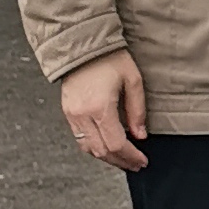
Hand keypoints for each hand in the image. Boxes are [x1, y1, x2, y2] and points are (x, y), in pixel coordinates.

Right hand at [62, 51, 148, 171]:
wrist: (82, 44)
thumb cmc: (109, 57)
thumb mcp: (132, 80)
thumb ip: (137, 111)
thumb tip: (140, 135)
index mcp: (100, 107)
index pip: (116, 144)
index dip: (130, 157)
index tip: (142, 161)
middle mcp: (83, 114)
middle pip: (101, 151)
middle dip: (120, 161)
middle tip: (135, 164)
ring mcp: (72, 115)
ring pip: (88, 148)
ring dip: (107, 157)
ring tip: (123, 158)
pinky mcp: (67, 112)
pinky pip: (79, 138)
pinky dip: (94, 147)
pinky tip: (107, 145)